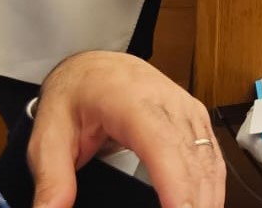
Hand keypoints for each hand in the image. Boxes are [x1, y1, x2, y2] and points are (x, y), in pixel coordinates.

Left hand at [28, 52, 223, 207]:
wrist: (96, 67)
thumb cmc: (76, 95)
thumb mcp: (48, 137)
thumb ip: (52, 180)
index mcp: (132, 102)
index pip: (162, 146)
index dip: (176, 185)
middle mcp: (168, 104)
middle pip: (193, 160)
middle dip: (195, 204)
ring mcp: (187, 110)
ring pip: (209, 162)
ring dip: (208, 200)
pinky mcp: (196, 120)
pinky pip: (213, 158)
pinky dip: (212, 188)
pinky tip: (206, 206)